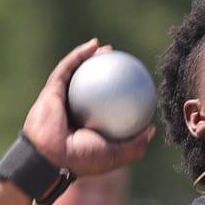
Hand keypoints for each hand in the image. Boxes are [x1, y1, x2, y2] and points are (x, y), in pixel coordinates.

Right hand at [22, 41, 154, 177]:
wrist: (53, 157)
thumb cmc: (83, 159)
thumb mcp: (116, 155)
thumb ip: (136, 145)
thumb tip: (153, 129)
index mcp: (87, 127)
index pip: (105, 107)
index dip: (118, 95)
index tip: (133, 86)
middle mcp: (73, 112)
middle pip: (91, 87)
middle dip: (104, 72)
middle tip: (120, 64)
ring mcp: (61, 99)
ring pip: (77, 73)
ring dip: (91, 58)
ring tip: (107, 49)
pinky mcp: (51, 89)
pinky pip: (67, 67)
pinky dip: (79, 54)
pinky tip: (94, 45)